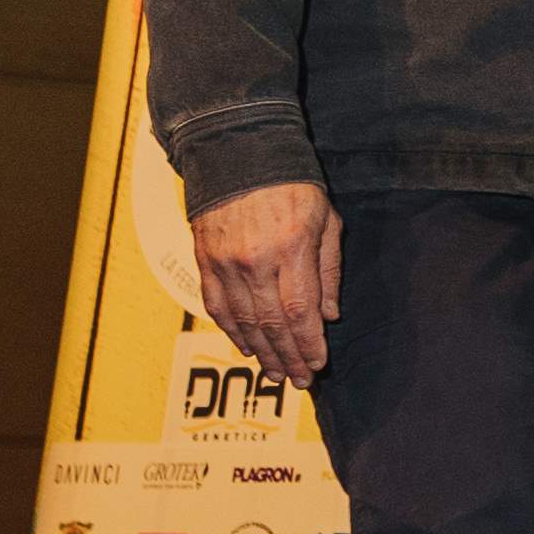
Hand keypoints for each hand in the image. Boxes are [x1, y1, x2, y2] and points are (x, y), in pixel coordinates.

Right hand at [189, 179, 339, 377]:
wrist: (237, 152)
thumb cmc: (291, 184)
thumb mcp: (325, 219)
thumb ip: (328, 269)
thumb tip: (328, 316)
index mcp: (291, 249)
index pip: (300, 311)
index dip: (309, 344)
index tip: (318, 365)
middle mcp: (255, 261)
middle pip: (271, 324)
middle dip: (288, 357)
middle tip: (299, 381)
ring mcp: (225, 263)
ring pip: (243, 322)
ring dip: (261, 353)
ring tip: (276, 374)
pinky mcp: (205, 260)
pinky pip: (217, 306)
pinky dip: (231, 332)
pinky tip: (246, 348)